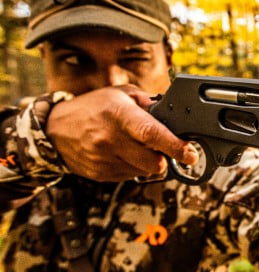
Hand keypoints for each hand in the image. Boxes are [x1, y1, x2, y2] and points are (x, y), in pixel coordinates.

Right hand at [46, 85, 198, 181]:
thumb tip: (176, 115)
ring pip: (145, 172)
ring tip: (136, 145)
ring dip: (149, 162)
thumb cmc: (92, 108)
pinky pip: (131, 176)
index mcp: (118, 114)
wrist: (55, 130)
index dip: (175, 147)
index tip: (190, 154)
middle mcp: (110, 139)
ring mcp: (104, 160)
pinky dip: (134, 167)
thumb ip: (149, 103)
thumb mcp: (121, 94)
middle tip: (163, 147)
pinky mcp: (101, 174)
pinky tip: (123, 153)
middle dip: (165, 157)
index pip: (151, 134)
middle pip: (153, 162)